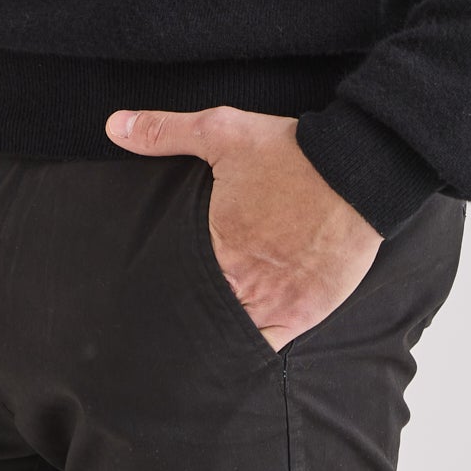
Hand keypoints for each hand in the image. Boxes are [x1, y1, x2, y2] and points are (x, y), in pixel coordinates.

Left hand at [104, 103, 381, 351]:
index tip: (148, 287)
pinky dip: (251, 344)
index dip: (163, 281)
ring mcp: (275, 302)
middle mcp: (242, 280)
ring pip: (230, 332)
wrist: (356, 169)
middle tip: (170, 313)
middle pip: (201, 309)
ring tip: (200, 328)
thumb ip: (165, 132)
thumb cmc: (288, 151)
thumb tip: (114, 126)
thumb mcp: (222, 130)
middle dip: (187, 308)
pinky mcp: (305, 312)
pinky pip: (267, 343)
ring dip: (217, 328)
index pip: (175, 276)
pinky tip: (237, 341)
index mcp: (216, 242)